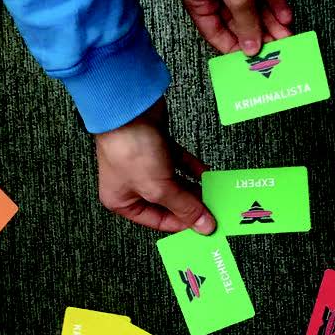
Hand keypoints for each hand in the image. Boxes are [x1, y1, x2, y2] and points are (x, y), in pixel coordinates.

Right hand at [95, 100, 215, 233]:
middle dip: (189, 205)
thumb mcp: (159, 188)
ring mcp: (144, 165)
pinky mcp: (157, 147)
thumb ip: (184, 207)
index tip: (203, 226)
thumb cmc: (128, 148)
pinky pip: (178, 163)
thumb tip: (203, 225)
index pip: (157, 221)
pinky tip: (206, 174)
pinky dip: (192, 169)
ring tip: (212, 194)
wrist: (128, 108)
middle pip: (167, 202)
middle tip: (211, 211)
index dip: (182, 224)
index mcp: (122, 201)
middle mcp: (131, 185)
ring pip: (174, 183)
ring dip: (193, 188)